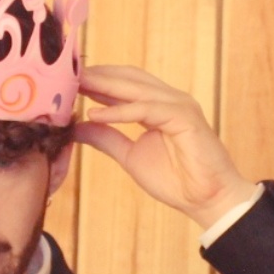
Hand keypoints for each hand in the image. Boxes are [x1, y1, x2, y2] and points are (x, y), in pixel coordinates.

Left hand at [73, 65, 256, 227]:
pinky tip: (96, 113)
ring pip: (136, 88)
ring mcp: (178, 105)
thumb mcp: (130, 156)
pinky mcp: (184, 117)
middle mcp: (169, 99)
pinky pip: (146, 109)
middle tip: (65, 74)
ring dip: (104, 85)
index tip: (67, 80)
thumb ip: (107, 138)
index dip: (96, 80)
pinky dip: (120, 111)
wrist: (207, 200)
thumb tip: (80, 126)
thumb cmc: (177, 180)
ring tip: (75, 86)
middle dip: (96, 75)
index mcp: (158, 106)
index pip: (124, 83)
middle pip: (128, 78)